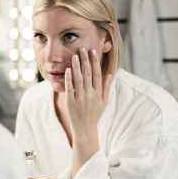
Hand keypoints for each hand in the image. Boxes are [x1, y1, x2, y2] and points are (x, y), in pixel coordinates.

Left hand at [65, 48, 111, 176]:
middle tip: (82, 49)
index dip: (95, 62)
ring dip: (77, 66)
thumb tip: (109, 74)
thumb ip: (106, 88)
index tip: (93, 52)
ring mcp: (80, 97)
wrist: (85, 130)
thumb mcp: (103, 102)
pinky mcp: (70, 101)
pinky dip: (69, 78)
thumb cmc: (94, 115)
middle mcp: (90, 94)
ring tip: (75, 55)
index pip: (97, 74)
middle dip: (85, 60)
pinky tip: (68, 69)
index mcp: (98, 93)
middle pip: (87, 74)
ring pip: (79, 79)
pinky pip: (70, 87)